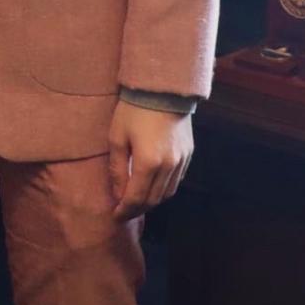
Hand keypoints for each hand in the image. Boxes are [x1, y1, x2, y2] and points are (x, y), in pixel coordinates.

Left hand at [107, 101, 192, 220]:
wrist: (161, 88)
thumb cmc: (133, 110)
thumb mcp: (117, 137)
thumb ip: (118, 169)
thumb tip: (118, 194)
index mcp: (149, 163)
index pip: (136, 198)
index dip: (125, 210)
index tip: (115, 216)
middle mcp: (169, 166)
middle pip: (154, 200)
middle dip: (138, 209)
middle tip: (124, 211)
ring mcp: (182, 161)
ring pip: (167, 193)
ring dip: (152, 201)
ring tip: (136, 201)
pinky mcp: (188, 154)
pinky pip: (176, 180)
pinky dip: (164, 188)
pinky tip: (152, 185)